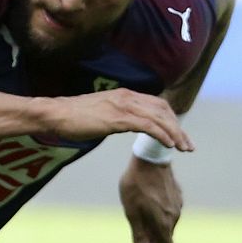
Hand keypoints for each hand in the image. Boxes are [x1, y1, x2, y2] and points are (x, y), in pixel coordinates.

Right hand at [46, 89, 193, 151]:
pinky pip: (148, 126)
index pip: (157, 104)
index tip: (177, 134)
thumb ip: (113, 115)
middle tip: (187, 145)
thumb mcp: (98, 113)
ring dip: (175, 134)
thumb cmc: (70, 117)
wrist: (54, 114)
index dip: (171, 119)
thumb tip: (119, 124)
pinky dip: (161, 135)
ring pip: (159, 118)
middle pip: (163, 110)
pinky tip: (168, 145)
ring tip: (183, 148)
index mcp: (124, 95)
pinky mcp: (118, 118)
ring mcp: (123, 106)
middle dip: (178, 128)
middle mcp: (128, 97)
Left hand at [119, 154, 182, 242]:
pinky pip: (169, 210)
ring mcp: (177, 205)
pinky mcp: (177, 195)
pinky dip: (159, 211)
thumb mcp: (132, 212)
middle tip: (136, 224)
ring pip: (167, 222)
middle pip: (166, 237)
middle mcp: (174, 216)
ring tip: (139, 208)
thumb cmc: (136, 186)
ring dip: (155, 223)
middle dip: (152, 237)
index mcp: (164, 223)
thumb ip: (139, 235)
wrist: (149, 159)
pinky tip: (147, 197)